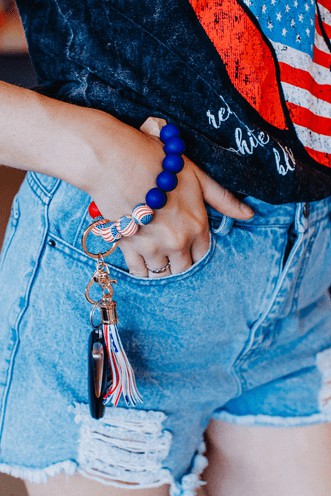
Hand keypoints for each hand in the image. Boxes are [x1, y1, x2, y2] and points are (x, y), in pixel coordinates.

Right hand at [85, 116, 253, 278]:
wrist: (117, 160)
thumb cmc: (158, 163)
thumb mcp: (197, 177)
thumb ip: (222, 199)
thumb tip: (249, 214)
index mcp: (197, 227)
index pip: (203, 255)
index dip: (195, 250)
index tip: (188, 244)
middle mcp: (177, 242)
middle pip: (183, 268)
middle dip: (179, 261)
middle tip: (170, 249)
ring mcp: (152, 247)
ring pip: (161, 273)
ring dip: (160, 266)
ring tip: (155, 251)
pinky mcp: (128, 247)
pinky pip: (139, 272)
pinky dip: (142, 269)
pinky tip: (141, 258)